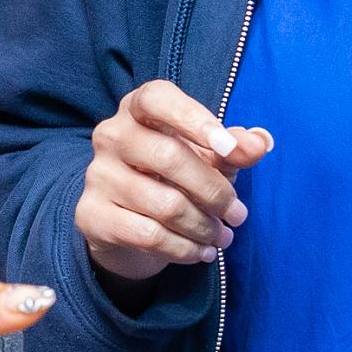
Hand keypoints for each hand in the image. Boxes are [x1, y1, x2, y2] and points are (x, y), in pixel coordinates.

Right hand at [79, 81, 271, 292]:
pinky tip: (200, 252)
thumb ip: (237, 148)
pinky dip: (183, 248)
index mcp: (139, 108)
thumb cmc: (178, 176)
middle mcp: (111, 135)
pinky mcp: (91, 214)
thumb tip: (260, 143)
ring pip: (163, 204)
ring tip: (223, 237)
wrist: (130, 224)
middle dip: (214, 191)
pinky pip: (147, 234)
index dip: (195, 119)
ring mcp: (98, 175)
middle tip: (239, 215)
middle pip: (168, 157)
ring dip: (203, 226)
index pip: (158, 99)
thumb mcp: (212, 156)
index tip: (229, 149)